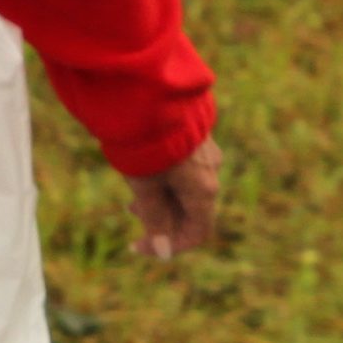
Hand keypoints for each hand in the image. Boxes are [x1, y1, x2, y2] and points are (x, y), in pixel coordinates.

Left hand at [124, 137, 222, 262]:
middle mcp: (212, 172)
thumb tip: (161, 250)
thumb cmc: (146, 143)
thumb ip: (155, 218)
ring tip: (133, 194)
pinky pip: (185, 170)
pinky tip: (143, 170)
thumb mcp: (145, 186)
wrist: (149, 92)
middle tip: (130, 211)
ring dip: (161, 199)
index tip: (138, 244)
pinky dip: (165, 180)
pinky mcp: (197, 137)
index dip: (170, 246)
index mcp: (203, 190)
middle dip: (161, 220)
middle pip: (191, 211)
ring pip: (186, 189)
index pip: (197, 232)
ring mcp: (207, 153)